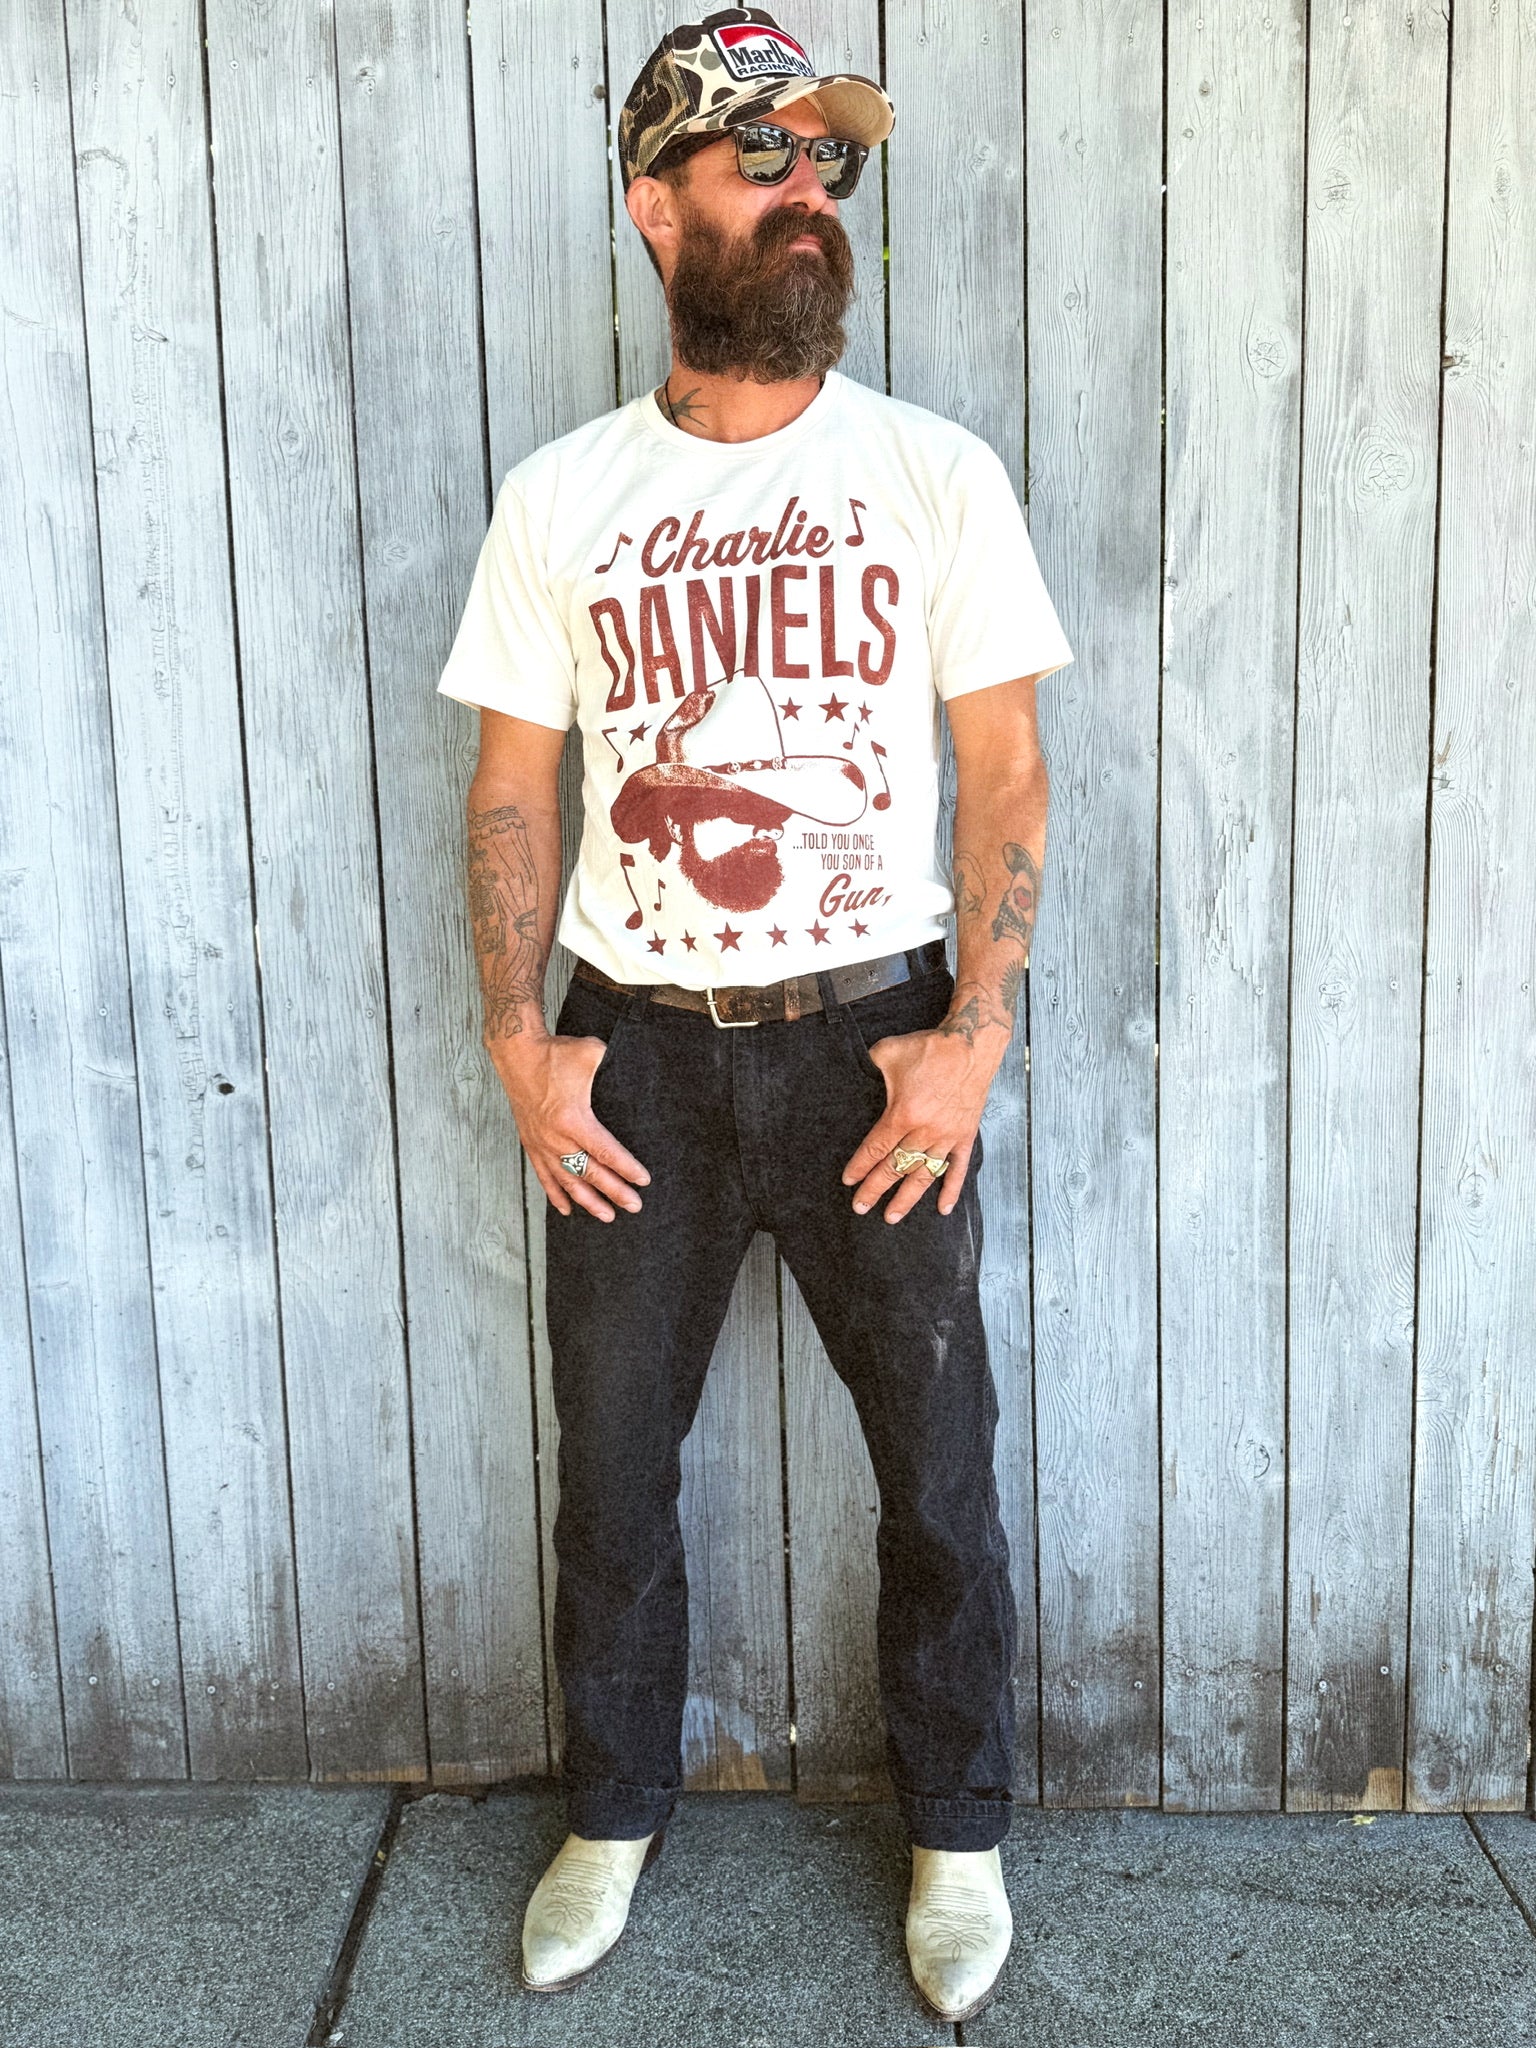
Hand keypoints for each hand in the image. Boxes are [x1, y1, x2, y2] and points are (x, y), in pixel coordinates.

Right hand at [489, 1031, 650, 1221]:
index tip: (643, 1180)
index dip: (626, 1168)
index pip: (606, 1152)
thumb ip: (614, 1064)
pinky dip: (555, 1195)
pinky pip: (544, 1176)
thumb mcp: (591, 1053)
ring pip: (567, 1181)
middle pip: (590, 1173)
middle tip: (635, 1206)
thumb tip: (636, 1069)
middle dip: (615, 1191)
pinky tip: (567, 1209)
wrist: (517, 1054)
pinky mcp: (531, 1143)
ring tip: (608, 1216)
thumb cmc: (555, 1053)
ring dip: (588, 1201)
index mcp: (573, 1119)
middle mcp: (556, 1138)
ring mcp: (542, 1144)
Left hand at [840, 1027, 996, 1221]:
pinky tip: (943, 1208)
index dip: (860, 1167)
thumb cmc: (930, 1048)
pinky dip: (951, 1189)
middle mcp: (925, 1131)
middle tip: (860, 1207)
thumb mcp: (888, 1052)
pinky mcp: (966, 1135)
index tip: (849, 1181)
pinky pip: (958, 1168)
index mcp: (903, 1114)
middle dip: (875, 1189)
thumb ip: (869, 1068)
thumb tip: (858, 1074)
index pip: (876, 1148)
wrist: (972, 1044)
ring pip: (924, 1175)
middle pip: (895, 1168)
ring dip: (906, 1198)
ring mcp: (947, 1136)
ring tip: (892, 1217)